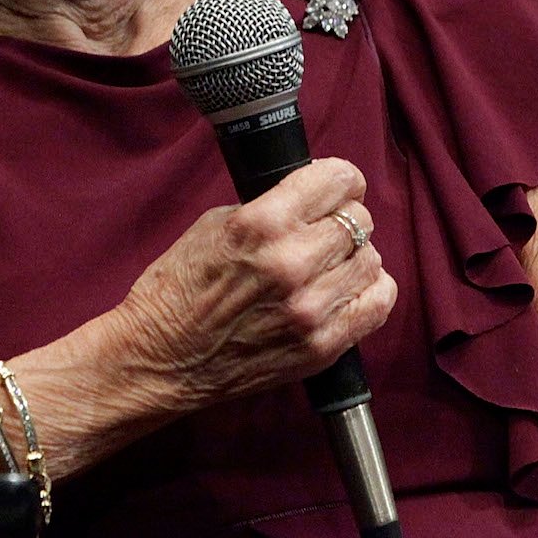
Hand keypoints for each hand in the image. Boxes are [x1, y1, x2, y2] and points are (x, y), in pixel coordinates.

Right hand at [113, 158, 396, 408]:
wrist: (160, 359)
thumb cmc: (179, 290)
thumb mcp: (214, 224)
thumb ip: (270, 207)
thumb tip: (315, 197)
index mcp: (261, 224)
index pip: (336, 180)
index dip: (341, 179)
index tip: (338, 185)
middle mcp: (290, 264)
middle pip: (358, 221)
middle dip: (345, 217)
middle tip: (326, 228)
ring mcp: (309, 309)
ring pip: (371, 260)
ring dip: (354, 257)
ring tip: (331, 263)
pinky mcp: (320, 347)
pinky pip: (377, 304)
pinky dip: (369, 291)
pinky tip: (346, 289)